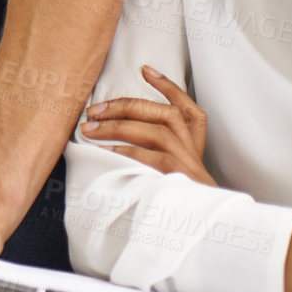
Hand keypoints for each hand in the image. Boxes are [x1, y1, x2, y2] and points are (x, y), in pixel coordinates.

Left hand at [79, 65, 214, 185]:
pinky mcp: (181, 179)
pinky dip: (128, 151)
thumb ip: (158, 142)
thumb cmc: (179, 191)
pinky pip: (153, 159)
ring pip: (156, 132)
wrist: (201, 222)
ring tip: (91, 129)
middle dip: (125, 107)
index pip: (187, 106)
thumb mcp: (174, 162)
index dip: (167, 85)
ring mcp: (189, 163)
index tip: (144, 69)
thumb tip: (117, 123)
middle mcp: (193, 148)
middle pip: (164, 114)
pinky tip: (106, 149)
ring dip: (119, 127)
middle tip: (94, 110)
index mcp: (194, 140)